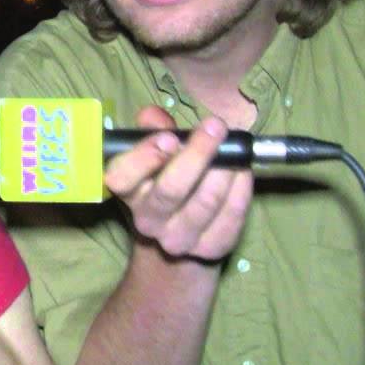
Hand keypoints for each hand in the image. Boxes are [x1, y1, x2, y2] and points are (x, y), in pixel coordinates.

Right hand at [104, 107, 253, 260]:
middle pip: (170, 190)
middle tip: (215, 126)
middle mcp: (148, 220)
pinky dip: (241, 188)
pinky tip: (243, 169)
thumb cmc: (164, 178)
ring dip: (225, 169)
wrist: (179, 231)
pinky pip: (232, 216)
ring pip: (206, 203)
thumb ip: (153, 129)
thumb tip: (154, 116)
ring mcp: (179, 239)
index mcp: (128, 191)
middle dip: (196, 155)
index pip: (121, 178)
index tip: (168, 138)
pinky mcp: (211, 248)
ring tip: (235, 147)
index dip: (143, 157)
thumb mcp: (154, 152)